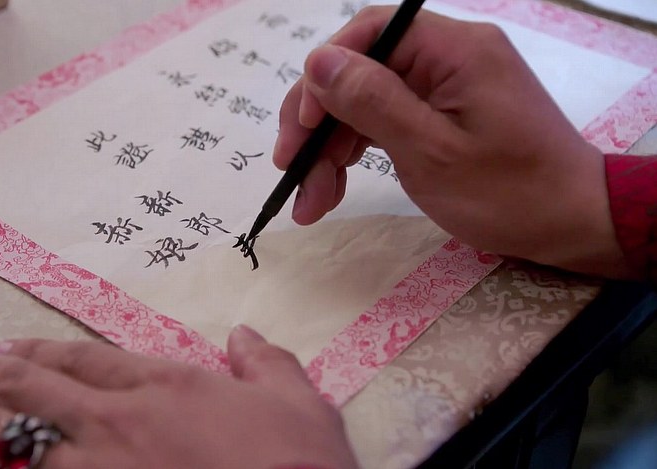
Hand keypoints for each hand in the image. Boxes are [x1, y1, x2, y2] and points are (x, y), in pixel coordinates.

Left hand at [0, 326, 358, 468]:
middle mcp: (114, 421)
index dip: (37, 350)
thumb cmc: (297, 466)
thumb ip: (268, 365)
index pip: (84, 359)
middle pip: (27, 386)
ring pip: (0, 430)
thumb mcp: (300, 405)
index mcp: (164, 387)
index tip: (1, 346)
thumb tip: (247, 337)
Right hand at [274, 7, 630, 277]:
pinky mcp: (445, 112)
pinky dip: (358, 152)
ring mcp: (446, 85)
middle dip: (320, 122)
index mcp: (452, 49)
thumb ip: (372, 102)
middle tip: (292, 171)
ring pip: (367, 100)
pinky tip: (334, 188)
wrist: (571, 224)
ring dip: (332, 148)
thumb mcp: (431, 153)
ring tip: (311, 203)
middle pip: (361, 70)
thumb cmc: (508, 193)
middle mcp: (448, 56)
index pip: (368, 34)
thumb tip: (318, 62)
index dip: (324, 76)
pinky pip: (388, 119)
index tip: (302, 129)